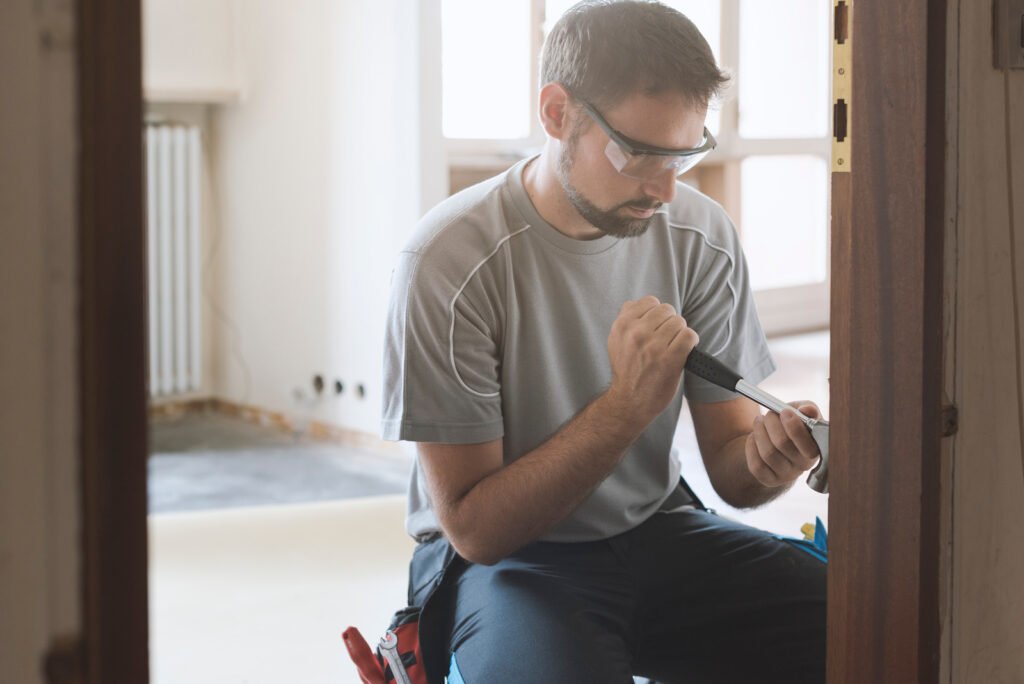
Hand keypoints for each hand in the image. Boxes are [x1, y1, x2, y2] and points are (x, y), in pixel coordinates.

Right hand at [605, 296, 698, 424]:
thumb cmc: (627, 371)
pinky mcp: (670, 359)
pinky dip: (691, 341)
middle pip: (667, 310)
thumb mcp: (616, 341)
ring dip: (680, 333)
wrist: (629, 402)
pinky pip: (689, 336)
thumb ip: (626, 320)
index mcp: (622, 325)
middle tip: (666, 339)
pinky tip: (684, 350)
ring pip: (679, 322)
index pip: (650, 301)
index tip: (656, 327)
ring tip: (673, 347)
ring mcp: (653, 346)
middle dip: (669, 323)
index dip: (656, 314)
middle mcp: (636, 333)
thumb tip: (641, 303)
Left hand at [744, 401, 821, 487]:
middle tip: (768, 414)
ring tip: (759, 421)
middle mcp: (802, 466)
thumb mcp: (804, 413)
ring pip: (767, 453)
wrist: (779, 440)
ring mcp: (786, 475)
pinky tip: (754, 437)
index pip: (807, 446)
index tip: (784, 411)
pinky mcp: (769, 480)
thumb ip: (809, 409)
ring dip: (759, 431)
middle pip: (782, 444)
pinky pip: (756, 465)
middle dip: (772, 423)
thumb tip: (807, 410)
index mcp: (816, 450)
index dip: (794, 427)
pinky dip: (751, 446)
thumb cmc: (795, 423)